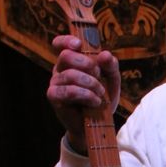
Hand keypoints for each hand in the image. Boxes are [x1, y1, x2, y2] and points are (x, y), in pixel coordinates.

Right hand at [46, 35, 120, 151]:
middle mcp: (59, 70)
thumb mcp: (111, 80)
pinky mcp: (54, 97)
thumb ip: (110, 66)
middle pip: (66, 56)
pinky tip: (95, 102)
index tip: (79, 44)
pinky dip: (85, 95)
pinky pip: (68, 91)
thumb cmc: (102, 98)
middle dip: (87, 64)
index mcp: (70, 62)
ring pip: (70, 75)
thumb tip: (105, 54)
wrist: (98, 125)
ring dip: (91, 84)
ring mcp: (55, 83)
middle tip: (98, 76)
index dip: (66, 40)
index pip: (60, 44)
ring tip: (100, 94)